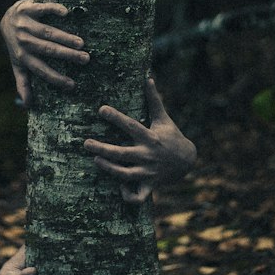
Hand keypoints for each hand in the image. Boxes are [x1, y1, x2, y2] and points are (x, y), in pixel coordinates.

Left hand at [0, 0, 88, 106]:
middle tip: (85, 59)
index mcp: (22, 56)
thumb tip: (27, 106)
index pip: (41, 70)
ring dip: (64, 37)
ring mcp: (24, 24)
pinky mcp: (27, 8)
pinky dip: (53, 9)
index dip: (56, 78)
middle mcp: (23, 41)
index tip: (73, 85)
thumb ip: (23, 82)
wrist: (6, 18)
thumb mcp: (18, 64)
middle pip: (48, 49)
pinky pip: (41, 8)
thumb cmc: (17, 45)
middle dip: (67, 55)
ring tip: (81, 43)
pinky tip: (66, 13)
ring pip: (47, 32)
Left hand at [84, 78, 195, 203]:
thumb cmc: (171, 136)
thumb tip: (148, 78)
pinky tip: (119, 187)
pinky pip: (137, 196)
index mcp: (150, 138)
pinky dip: (128, 195)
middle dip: (102, 148)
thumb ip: (154, 99)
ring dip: (109, 169)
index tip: (101, 109)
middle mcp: (147, 155)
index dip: (116, 117)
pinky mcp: (149, 186)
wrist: (189, 160)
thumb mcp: (163, 118)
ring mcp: (148, 172)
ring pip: (125, 174)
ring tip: (95, 160)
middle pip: (121, 153)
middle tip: (85, 143)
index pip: (131, 126)